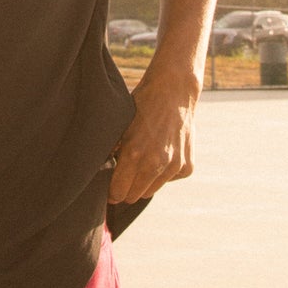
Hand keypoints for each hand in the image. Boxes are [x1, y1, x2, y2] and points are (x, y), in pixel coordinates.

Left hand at [109, 68, 198, 206]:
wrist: (174, 90)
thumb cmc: (141, 105)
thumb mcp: (120, 125)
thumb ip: (112, 151)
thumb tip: (100, 172)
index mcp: (134, 154)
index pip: (118, 192)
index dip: (111, 192)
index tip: (108, 188)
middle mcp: (156, 163)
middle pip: (134, 196)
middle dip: (126, 188)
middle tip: (122, 175)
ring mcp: (174, 166)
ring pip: (151, 191)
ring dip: (144, 182)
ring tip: (142, 160)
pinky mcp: (187, 167)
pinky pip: (168, 180)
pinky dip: (163, 173)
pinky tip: (161, 152)